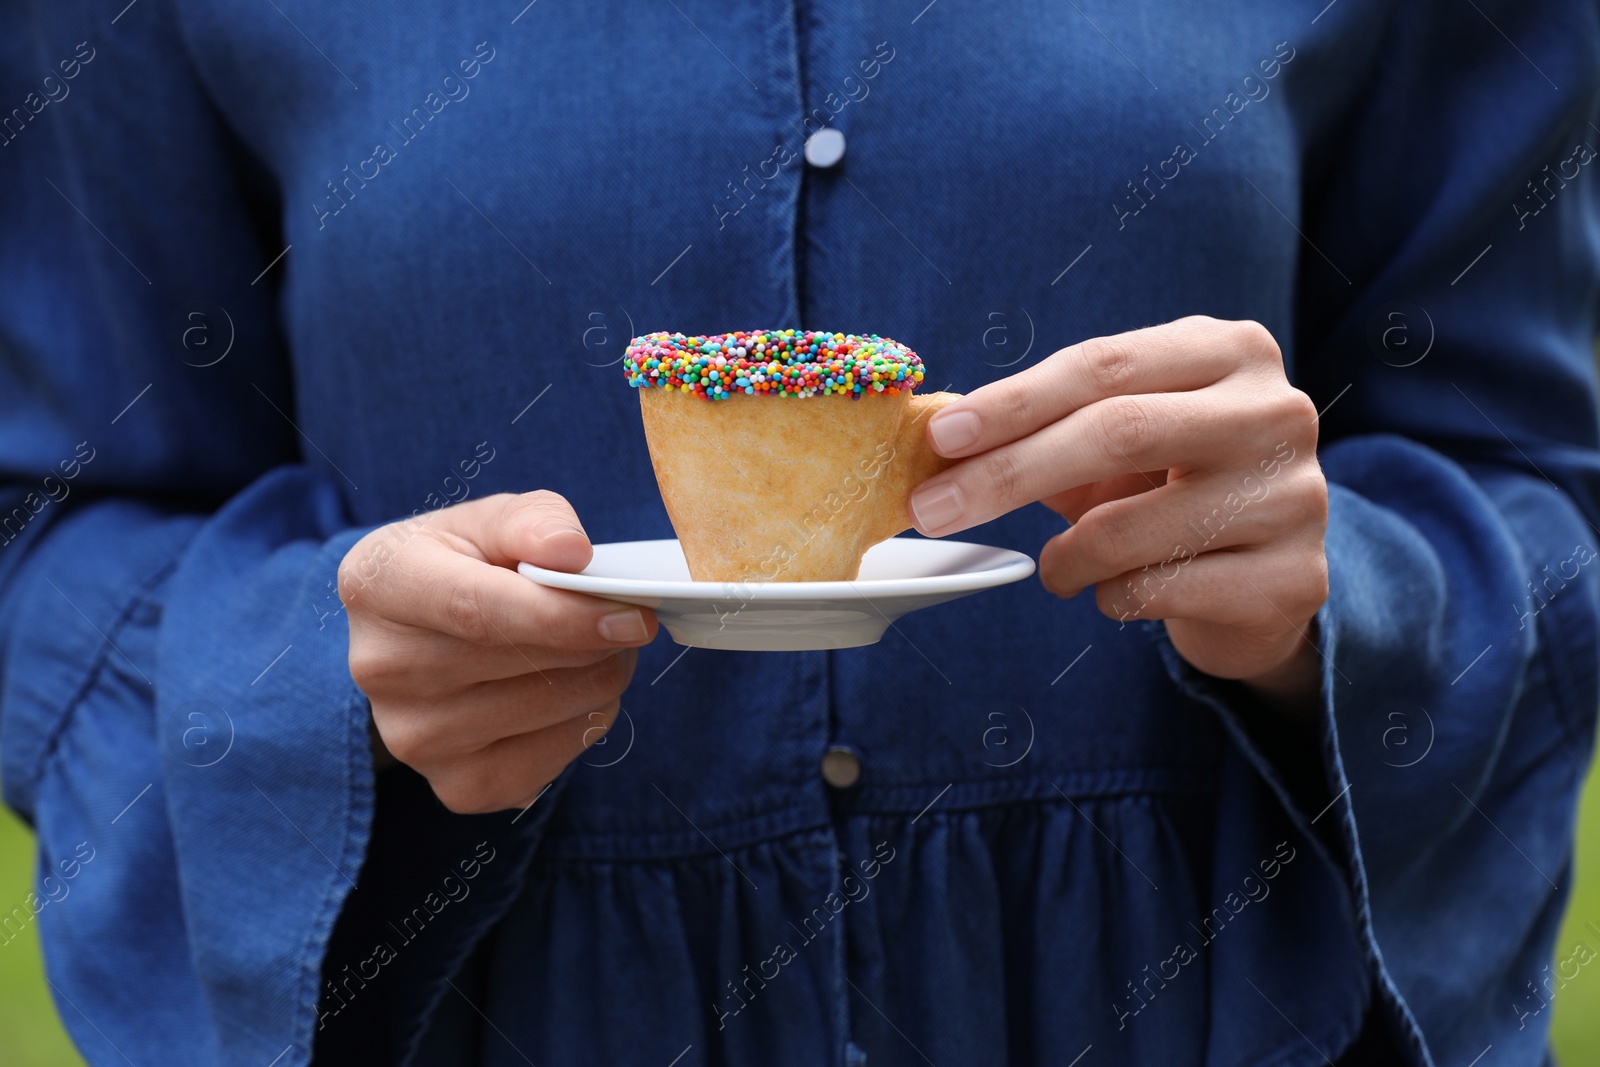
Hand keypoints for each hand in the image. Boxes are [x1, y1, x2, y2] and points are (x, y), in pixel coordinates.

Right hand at [338, 491, 657, 811]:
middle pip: (524, 663)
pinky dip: (586, 720)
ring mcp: (415, 738)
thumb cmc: (463, 566)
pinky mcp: (459, 786)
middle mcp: (382, 669)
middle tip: (624, 617)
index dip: (564, 616)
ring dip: (601, 677)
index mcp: (380, 586)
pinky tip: (571, 690)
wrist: (422, 637)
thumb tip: (572, 553)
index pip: (479, 610)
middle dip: (597, 641)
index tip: (633, 616)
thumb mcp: (488, 522)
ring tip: (597, 648)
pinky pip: (556, 759)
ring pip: (551, 709)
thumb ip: (531, 521)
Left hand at [909, 317, 1327, 709]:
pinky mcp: (1293, 579)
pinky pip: (1154, 590)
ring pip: (1128, 527)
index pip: (1103, 366)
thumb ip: (1046, 428)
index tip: (940, 438)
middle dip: (1006, 474)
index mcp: (1231, 352)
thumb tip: (943, 440)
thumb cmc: (1169, 491)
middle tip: (932, 510)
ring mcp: (1295, 497)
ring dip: (1062, 557)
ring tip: (1055, 567)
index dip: (1013, 402)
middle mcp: (1277, 412)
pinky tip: (1115, 592)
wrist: (1264, 582)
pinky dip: (1106, 597)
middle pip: (1115, 431)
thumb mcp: (1117, 442)